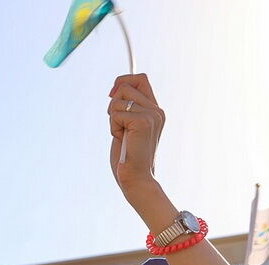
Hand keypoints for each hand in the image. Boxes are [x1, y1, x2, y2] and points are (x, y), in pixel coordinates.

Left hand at [107, 74, 164, 204]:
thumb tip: (116, 88)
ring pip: (118, 99)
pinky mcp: (142, 122)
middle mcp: (156, 110)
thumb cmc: (128, 159)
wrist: (137, 180)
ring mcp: (151, 115)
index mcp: (155, 111)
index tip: (112, 95)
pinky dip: (113, 127)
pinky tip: (122, 140)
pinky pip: (115, 113)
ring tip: (122, 136)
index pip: (140, 79)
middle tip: (118, 125)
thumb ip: (127, 108)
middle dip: (113, 103)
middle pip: (125, 85)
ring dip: (112, 118)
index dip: (123, 80)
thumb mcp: (128, 128)